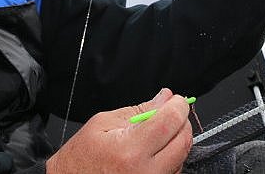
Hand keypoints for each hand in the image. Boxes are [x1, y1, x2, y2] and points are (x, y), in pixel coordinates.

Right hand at [45, 88, 192, 173]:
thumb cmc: (81, 157)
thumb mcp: (103, 123)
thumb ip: (138, 110)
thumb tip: (164, 98)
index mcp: (130, 150)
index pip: (170, 122)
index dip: (178, 106)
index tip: (177, 100)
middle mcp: (145, 172)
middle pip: (183, 141)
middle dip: (181, 121)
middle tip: (170, 112)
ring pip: (182, 156)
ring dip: (176, 139)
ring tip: (156, 133)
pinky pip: (174, 170)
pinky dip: (170, 156)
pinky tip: (154, 150)